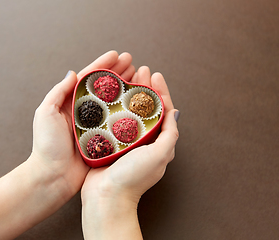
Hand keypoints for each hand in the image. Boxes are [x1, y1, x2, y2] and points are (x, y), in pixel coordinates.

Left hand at [30, 51, 135, 201]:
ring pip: (113, 102)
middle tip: (133, 64)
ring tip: (138, 78)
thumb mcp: (46, 113)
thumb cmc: (46, 145)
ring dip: (125, 89)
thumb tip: (73, 73)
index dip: (103, 65)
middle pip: (105, 88)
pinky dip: (127, 112)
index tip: (116, 55)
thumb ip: (58, 92)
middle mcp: (84, 112)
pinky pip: (118, 122)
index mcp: (70, 103)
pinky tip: (137, 105)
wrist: (52, 176)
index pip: (89, 78)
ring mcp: (95, 125)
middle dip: (118, 73)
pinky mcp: (103, 139)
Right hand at [81, 66, 178, 239]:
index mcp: (158, 142)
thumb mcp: (159, 155)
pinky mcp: (111, 143)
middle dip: (145, 88)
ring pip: (130, 112)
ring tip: (127, 77)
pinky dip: (115, 107)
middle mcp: (144, 140)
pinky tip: (110, 96)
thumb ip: (169, 134)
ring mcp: (126, 141)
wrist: (106, 197)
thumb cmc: (133, 178)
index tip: (155, 75)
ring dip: (130, 94)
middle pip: (147, 108)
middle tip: (141, 70)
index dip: (161, 91)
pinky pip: (115, 120)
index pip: (163, 111)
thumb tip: (176, 112)